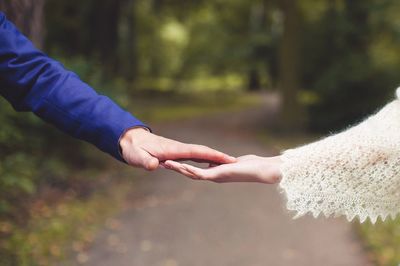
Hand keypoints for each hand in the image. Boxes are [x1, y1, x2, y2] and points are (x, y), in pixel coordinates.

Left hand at [119, 127, 235, 169]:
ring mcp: (178, 149)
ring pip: (200, 153)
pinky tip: (209, 162)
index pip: (198, 151)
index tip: (228, 159)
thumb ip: (145, 161)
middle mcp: (179, 148)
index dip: (214, 156)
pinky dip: (204, 157)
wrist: (129, 139)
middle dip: (219, 156)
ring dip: (213, 157)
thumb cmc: (133, 148)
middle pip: (203, 151)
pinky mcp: (175, 152)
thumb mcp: (136, 156)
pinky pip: (194, 155)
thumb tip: (153, 165)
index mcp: (174, 149)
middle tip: (236, 162)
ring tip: (228, 162)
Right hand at [164, 155, 281, 183]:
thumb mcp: (233, 161)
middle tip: (161, 163)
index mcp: (216, 172)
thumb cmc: (253, 165)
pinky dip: (186, 169)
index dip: (183, 165)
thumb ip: (224, 162)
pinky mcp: (217, 176)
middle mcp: (213, 176)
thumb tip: (218, 161)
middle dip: (176, 168)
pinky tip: (176, 165)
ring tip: (163, 164)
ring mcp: (214, 177)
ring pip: (191, 174)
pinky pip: (198, 172)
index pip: (196, 169)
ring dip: (177, 169)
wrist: (264, 170)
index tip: (171, 161)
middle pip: (190, 173)